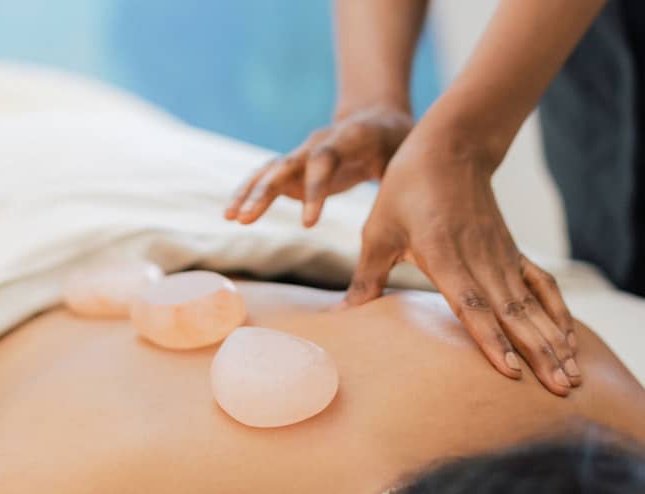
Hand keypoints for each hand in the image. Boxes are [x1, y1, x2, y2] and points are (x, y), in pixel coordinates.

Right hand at [224, 105, 412, 226]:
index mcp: (349, 138)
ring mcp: (302, 152)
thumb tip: (413, 218)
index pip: (325, 161)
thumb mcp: (407, 155)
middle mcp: (318, 141)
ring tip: (231, 218)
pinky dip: (248, 194)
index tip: (309, 225)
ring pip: (270, 170)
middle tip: (246, 219)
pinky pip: (267, 178)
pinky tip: (231, 215)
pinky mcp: (294, 166)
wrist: (376, 117)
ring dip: (249, 193)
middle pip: (287, 163)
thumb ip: (402, 178)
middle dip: (265, 191)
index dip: (315, 190)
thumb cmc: (396, 142)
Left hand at [343, 129, 579, 395]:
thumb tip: (345, 314)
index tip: (512, 371)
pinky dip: (556, 312)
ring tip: (572, 377)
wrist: (449, 148)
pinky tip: (570, 339)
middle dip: (538, 353)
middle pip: (513, 313)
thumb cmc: (406, 190)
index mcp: (443, 254)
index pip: (472, 304)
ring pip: (531, 304)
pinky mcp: (512, 252)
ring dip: (553, 341)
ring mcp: (501, 255)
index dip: (492, 339)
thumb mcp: (378, 231)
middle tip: (562, 390)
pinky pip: (540, 285)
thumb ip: (367, 276)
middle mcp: (479, 258)